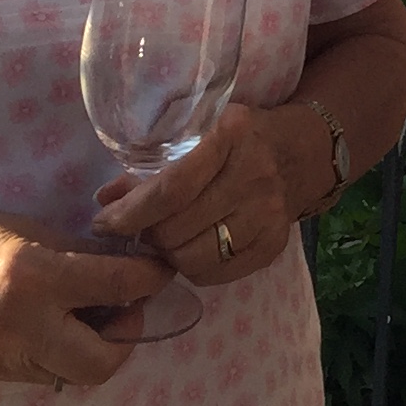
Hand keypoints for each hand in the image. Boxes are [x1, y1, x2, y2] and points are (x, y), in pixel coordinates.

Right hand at [0, 208, 169, 388]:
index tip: (159, 265)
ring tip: (90, 311)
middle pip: (106, 359)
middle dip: (128, 334)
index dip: (151, 275)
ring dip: (97, 346)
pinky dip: (64, 352)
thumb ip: (72, 248)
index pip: (118, 286)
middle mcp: (20, 327)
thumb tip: (123, 258)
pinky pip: (48, 373)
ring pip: (78, 372)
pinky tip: (56, 323)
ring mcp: (3, 359)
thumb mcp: (14, 226)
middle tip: (124, 303)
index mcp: (30, 277)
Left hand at [92, 100, 307, 286]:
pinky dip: (193, 267)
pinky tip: (191, 248)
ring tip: (166, 239)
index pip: (171, 189)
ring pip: (193, 258)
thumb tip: (105, 200)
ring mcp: (268, 214)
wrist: (302, 153)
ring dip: (168, 254)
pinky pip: (216, 274)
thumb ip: (152, 165)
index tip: (104, 224)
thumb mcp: (198, 132)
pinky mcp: (274, 245)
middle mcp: (254, 176)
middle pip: (177, 229)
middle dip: (146, 235)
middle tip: (139, 229)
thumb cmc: (239, 138)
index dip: (130, 214)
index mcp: (231, 136)